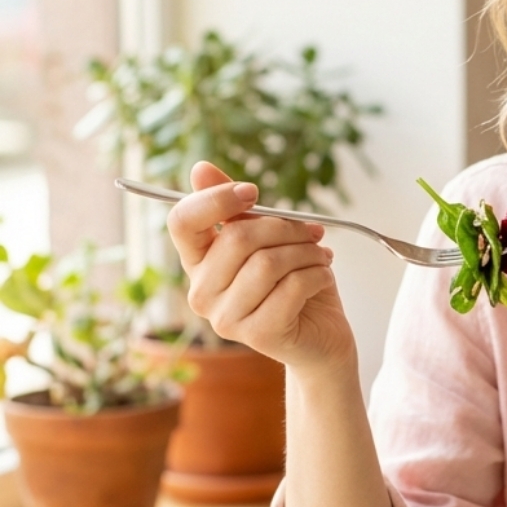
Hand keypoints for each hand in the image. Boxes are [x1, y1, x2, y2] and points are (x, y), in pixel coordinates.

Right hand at [166, 161, 355, 371]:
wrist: (322, 338)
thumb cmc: (294, 286)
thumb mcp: (267, 242)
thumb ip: (235, 209)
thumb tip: (200, 168)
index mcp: (197, 264)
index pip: (183, 222)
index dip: (216, 199)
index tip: (252, 192)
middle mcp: (202, 293)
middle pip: (238, 238)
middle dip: (286, 228)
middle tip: (313, 232)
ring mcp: (226, 318)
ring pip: (268, 262)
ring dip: (307, 252)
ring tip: (321, 256)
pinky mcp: (258, 334)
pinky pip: (291, 287)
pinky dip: (317, 274)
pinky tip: (323, 277)